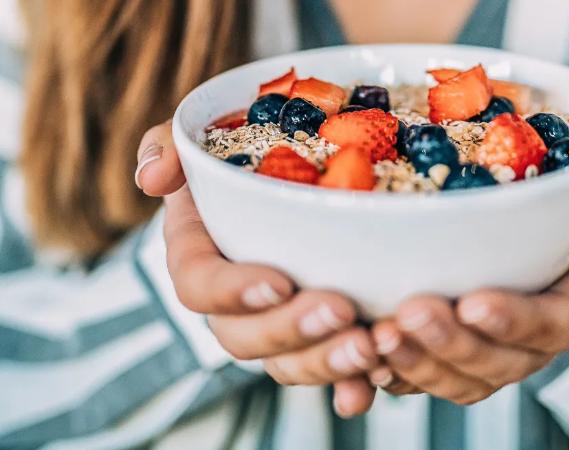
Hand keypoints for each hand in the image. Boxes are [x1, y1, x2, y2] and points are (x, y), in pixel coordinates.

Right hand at [136, 122, 380, 415]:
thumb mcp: (208, 134)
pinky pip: (329, 374)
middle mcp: (235, 301)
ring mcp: (278, 324)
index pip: (199, 287)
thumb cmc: (251, 150)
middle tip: (341, 310)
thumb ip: (171, 145)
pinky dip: (351, 385)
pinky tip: (378, 380)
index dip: (234, 292)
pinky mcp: (320, 336)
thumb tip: (153, 178)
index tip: (278, 283)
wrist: (309, 166)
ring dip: (326, 362)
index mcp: (202, 256)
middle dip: (290, 331)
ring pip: (287, 363)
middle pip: (245, 338)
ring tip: (371, 345)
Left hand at [366, 117, 568, 403]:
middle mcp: (538, 332)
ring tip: (373, 339)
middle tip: (406, 316)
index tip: (475, 302)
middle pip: (502, 362)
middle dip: (453, 347)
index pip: (558, 320)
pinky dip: (392, 375)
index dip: (519, 320)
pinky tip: (358, 360)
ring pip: (459, 377)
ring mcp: (495, 347)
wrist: (539, 213)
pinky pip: (425, 377)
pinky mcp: (455, 350)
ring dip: (416, 365)